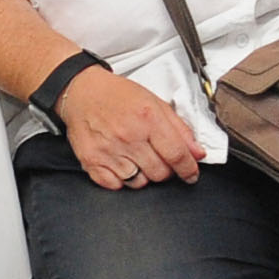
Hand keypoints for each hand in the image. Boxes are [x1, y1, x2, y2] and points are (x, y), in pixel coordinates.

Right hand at [55, 62, 204, 189]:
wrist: (81, 92)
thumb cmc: (118, 95)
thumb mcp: (155, 103)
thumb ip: (180, 129)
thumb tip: (197, 153)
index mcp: (148, 119)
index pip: (177, 155)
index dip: (189, 169)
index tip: (191, 174)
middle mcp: (128, 136)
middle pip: (160, 173)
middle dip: (166, 170)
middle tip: (159, 158)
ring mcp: (108, 151)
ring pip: (139, 183)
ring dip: (144, 175)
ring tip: (138, 158)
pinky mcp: (91, 161)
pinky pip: (116, 186)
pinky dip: (122, 180)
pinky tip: (122, 163)